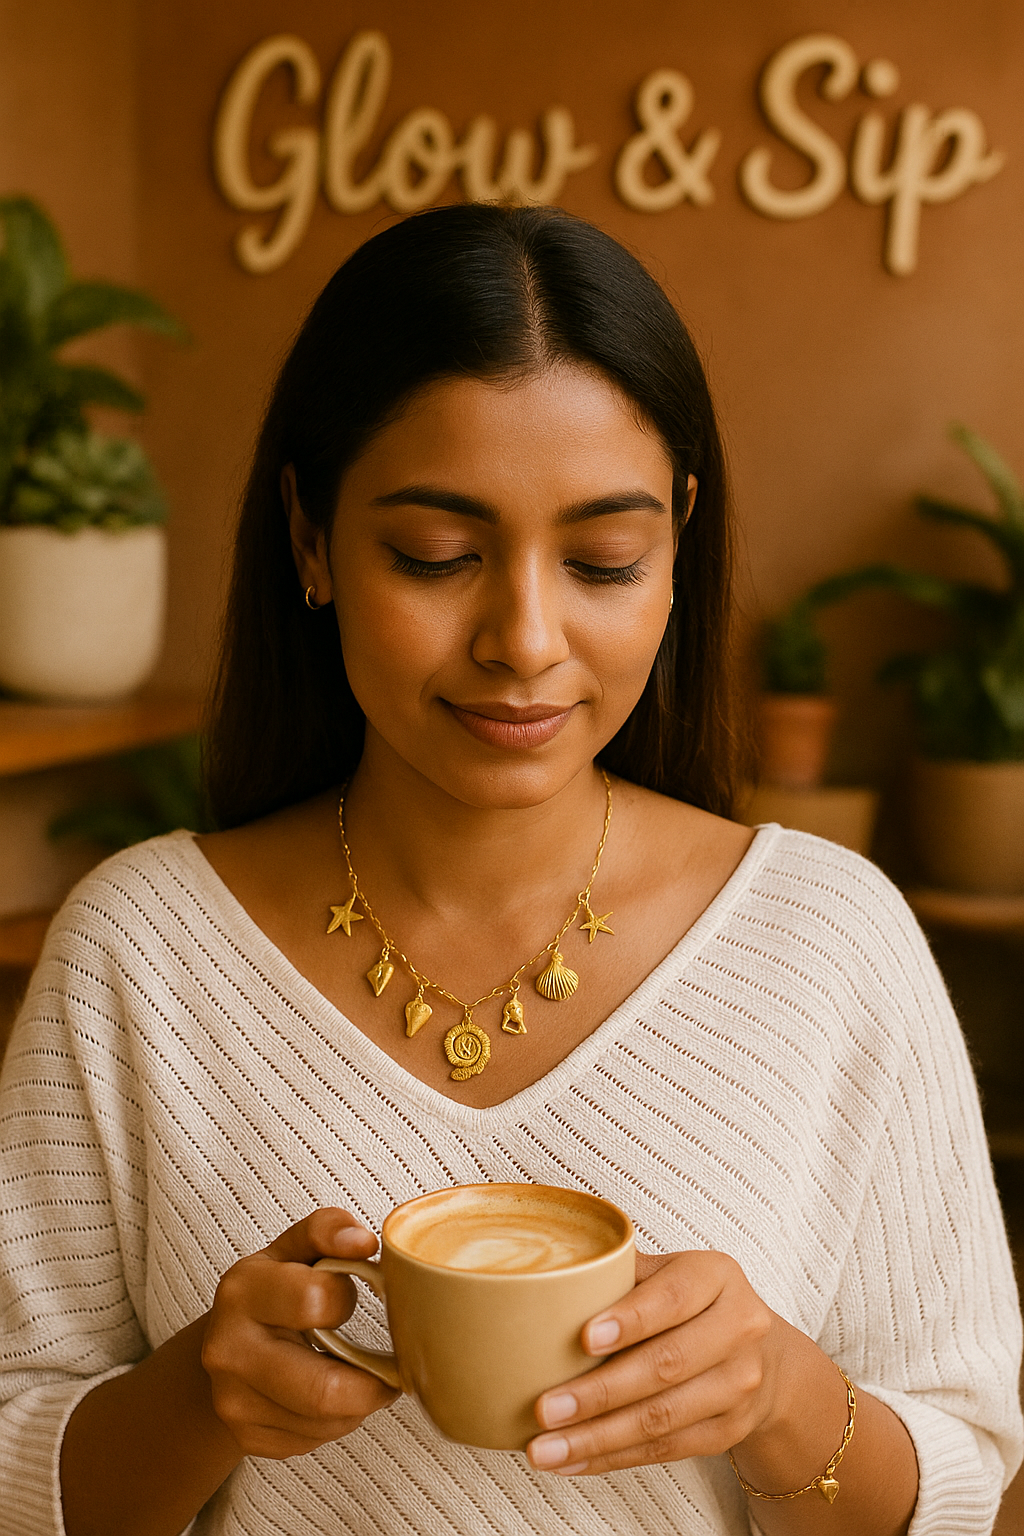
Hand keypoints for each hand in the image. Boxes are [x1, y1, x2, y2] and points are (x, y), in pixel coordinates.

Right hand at [201, 1208, 398, 1458]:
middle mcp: (227, 1350)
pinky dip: (336, 1422)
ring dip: (358, 1404)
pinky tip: (331, 1396)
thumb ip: (329, 1230)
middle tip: (390, 1368)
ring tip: (358, 1376)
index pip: (317, 1301)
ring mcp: (233, 1401)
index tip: (351, 1296)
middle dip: (372, 1383)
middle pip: (323, 1390)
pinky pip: (312, 1441)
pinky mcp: (246, 1438)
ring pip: (325, 1422)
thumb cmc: (275, 1288)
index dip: (347, 1298)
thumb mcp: (296, 1247)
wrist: (227, 1341)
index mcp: (242, 1291)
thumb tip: (364, 1242)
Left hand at [527, 1250, 788, 1475]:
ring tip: (546, 1448)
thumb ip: (620, 1271)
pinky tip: (574, 1461)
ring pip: (663, 1418)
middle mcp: (738, 1328)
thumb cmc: (692, 1303)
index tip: (584, 1338)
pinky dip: (614, 1458)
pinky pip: (666, 1450)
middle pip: (666, 1365)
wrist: (761, 1354)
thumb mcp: (669, 1271)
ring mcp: (739, 1385)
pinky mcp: (729, 1431)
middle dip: (600, 1392)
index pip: (673, 1297)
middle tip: (545, 1408)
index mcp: (717, 1277)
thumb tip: (546, 1275)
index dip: (630, 1319)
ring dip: (598, 1438)